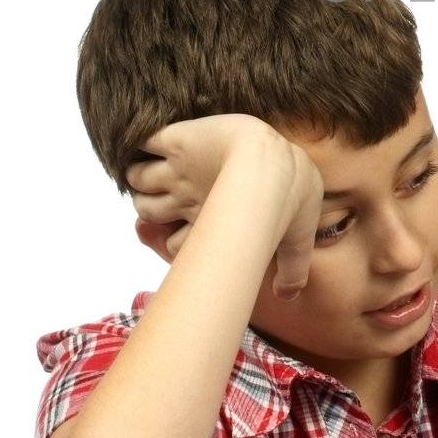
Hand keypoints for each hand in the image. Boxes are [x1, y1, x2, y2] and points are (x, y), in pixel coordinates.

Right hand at [125, 114, 324, 299]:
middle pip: (147, 209)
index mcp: (211, 224)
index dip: (176, 243)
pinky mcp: (179, 140)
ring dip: (140, 176)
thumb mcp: (299, 238)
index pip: (175, 246)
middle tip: (162, 194)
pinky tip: (146, 142)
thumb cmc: (291, 195)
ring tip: (149, 171)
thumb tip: (289, 297)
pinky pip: (146, 142)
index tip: (180, 233)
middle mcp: (187, 199)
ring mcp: (179, 170)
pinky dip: (140, 143)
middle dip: (150, 205)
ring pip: (139, 178)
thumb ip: (293, 270)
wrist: (272, 157)